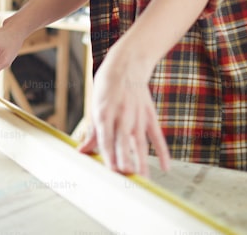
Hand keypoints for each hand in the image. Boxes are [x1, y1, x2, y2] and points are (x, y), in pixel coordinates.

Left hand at [77, 48, 169, 176]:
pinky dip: (162, 152)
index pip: (106, 140)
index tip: (111, 172)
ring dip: (142, 163)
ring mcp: (137, 116)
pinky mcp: (149, 115)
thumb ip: (92, 133)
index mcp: (104, 114)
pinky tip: (164, 167)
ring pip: (140, 143)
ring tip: (143, 180)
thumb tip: (82, 152)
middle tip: (126, 180)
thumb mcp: (95, 106)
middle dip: (125, 162)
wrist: (127, 65)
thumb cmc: (107, 87)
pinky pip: (157, 136)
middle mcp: (121, 116)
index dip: (109, 156)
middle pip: (123, 143)